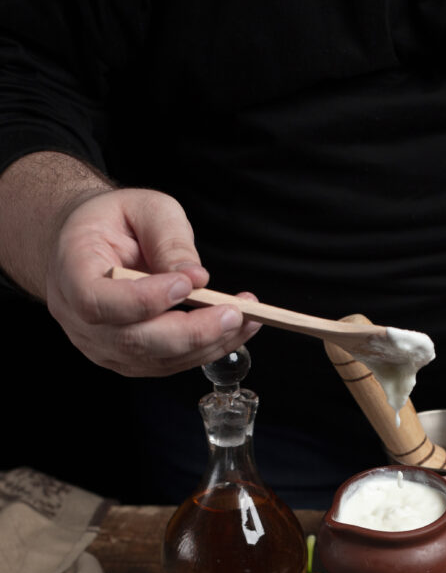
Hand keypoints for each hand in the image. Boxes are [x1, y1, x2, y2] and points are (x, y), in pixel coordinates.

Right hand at [46, 186, 260, 375]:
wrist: (90, 243)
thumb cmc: (113, 222)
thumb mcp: (145, 209)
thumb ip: (169, 239)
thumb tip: (198, 277)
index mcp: (71, 273)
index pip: (98, 302)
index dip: (143, 300)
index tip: (186, 284)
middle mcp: (80, 320)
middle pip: (134, 340)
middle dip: (191, 330)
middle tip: (234, 312)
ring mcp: (104, 346)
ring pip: (158, 359)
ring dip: (208, 343)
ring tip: (246, 318)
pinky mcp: (130, 359)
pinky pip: (170, 363)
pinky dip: (207, 349)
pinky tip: (235, 329)